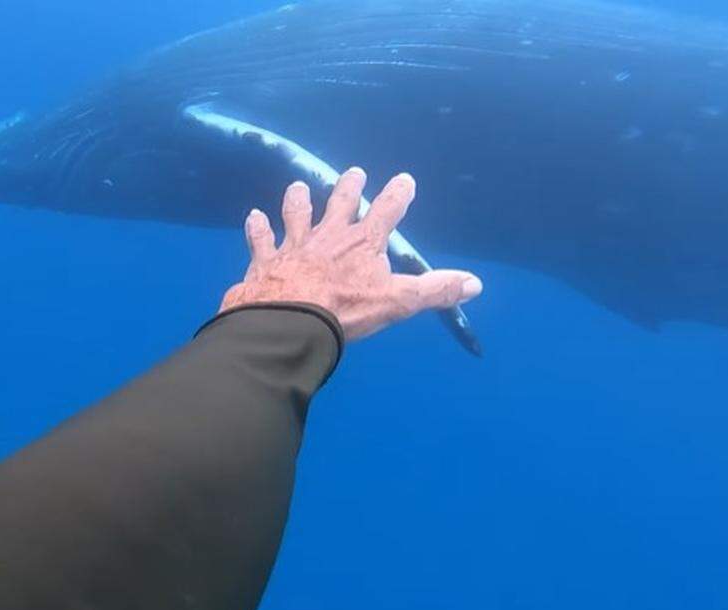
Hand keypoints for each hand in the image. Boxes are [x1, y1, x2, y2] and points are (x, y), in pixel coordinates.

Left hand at [221, 168, 483, 340]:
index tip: (405, 179)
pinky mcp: (266, 260)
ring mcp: (295, 245)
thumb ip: (435, 290)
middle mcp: (329, 236)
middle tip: (354, 172)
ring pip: (297, 215)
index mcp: (363, 243)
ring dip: (299, 201)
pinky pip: (261, 240)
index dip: (397, 196)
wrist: (288, 320)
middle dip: (349, 189)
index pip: (387, 212)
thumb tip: (474, 283)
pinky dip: (257, 229)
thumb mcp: (398, 302)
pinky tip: (252, 217)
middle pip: (341, 205)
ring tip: (298, 186)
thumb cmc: (345, 309)